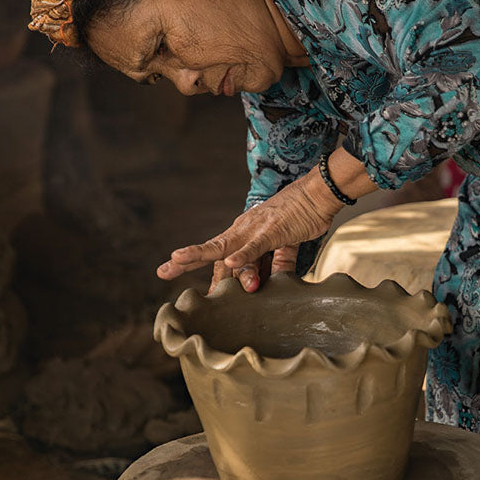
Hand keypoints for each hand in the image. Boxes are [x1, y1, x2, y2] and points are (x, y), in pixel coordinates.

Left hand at [157, 167, 341, 291]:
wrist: (317, 196)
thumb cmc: (300, 218)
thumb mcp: (283, 247)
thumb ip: (274, 265)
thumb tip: (265, 284)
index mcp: (243, 235)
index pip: (217, 255)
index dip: (198, 267)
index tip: (180, 281)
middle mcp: (243, 232)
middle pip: (211, 249)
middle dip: (186, 260)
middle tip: (163, 270)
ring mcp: (255, 230)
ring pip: (224, 246)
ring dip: (201, 253)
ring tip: (178, 260)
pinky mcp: (273, 232)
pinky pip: (255, 246)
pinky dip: (243, 255)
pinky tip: (230, 263)